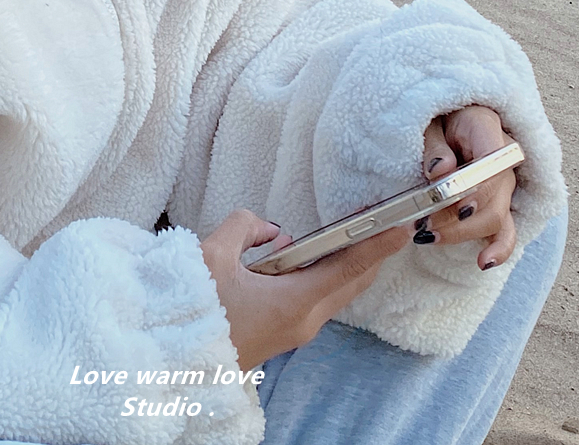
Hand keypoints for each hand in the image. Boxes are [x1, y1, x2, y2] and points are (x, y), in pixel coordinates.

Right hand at [198, 210, 410, 369]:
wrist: (175, 359)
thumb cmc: (195, 310)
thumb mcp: (214, 254)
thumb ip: (246, 227)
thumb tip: (270, 230)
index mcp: (295, 302)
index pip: (349, 266)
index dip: (378, 243)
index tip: (403, 225)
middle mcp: (305, 320)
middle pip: (351, 280)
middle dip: (370, 250)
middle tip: (384, 219)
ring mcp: (296, 329)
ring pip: (336, 290)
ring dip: (348, 261)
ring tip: (356, 230)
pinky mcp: (285, 331)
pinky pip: (318, 296)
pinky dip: (327, 273)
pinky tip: (318, 255)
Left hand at [414, 105, 517, 270]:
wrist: (445, 117)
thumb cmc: (435, 116)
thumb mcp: (427, 122)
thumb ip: (434, 146)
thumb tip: (440, 171)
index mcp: (487, 128)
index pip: (492, 162)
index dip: (474, 187)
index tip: (451, 203)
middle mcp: (504, 158)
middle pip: (493, 199)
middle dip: (457, 218)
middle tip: (423, 223)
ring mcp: (504, 182)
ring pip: (495, 218)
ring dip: (462, 233)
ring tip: (429, 236)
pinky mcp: (499, 201)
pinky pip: (507, 230)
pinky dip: (499, 248)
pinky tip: (484, 262)